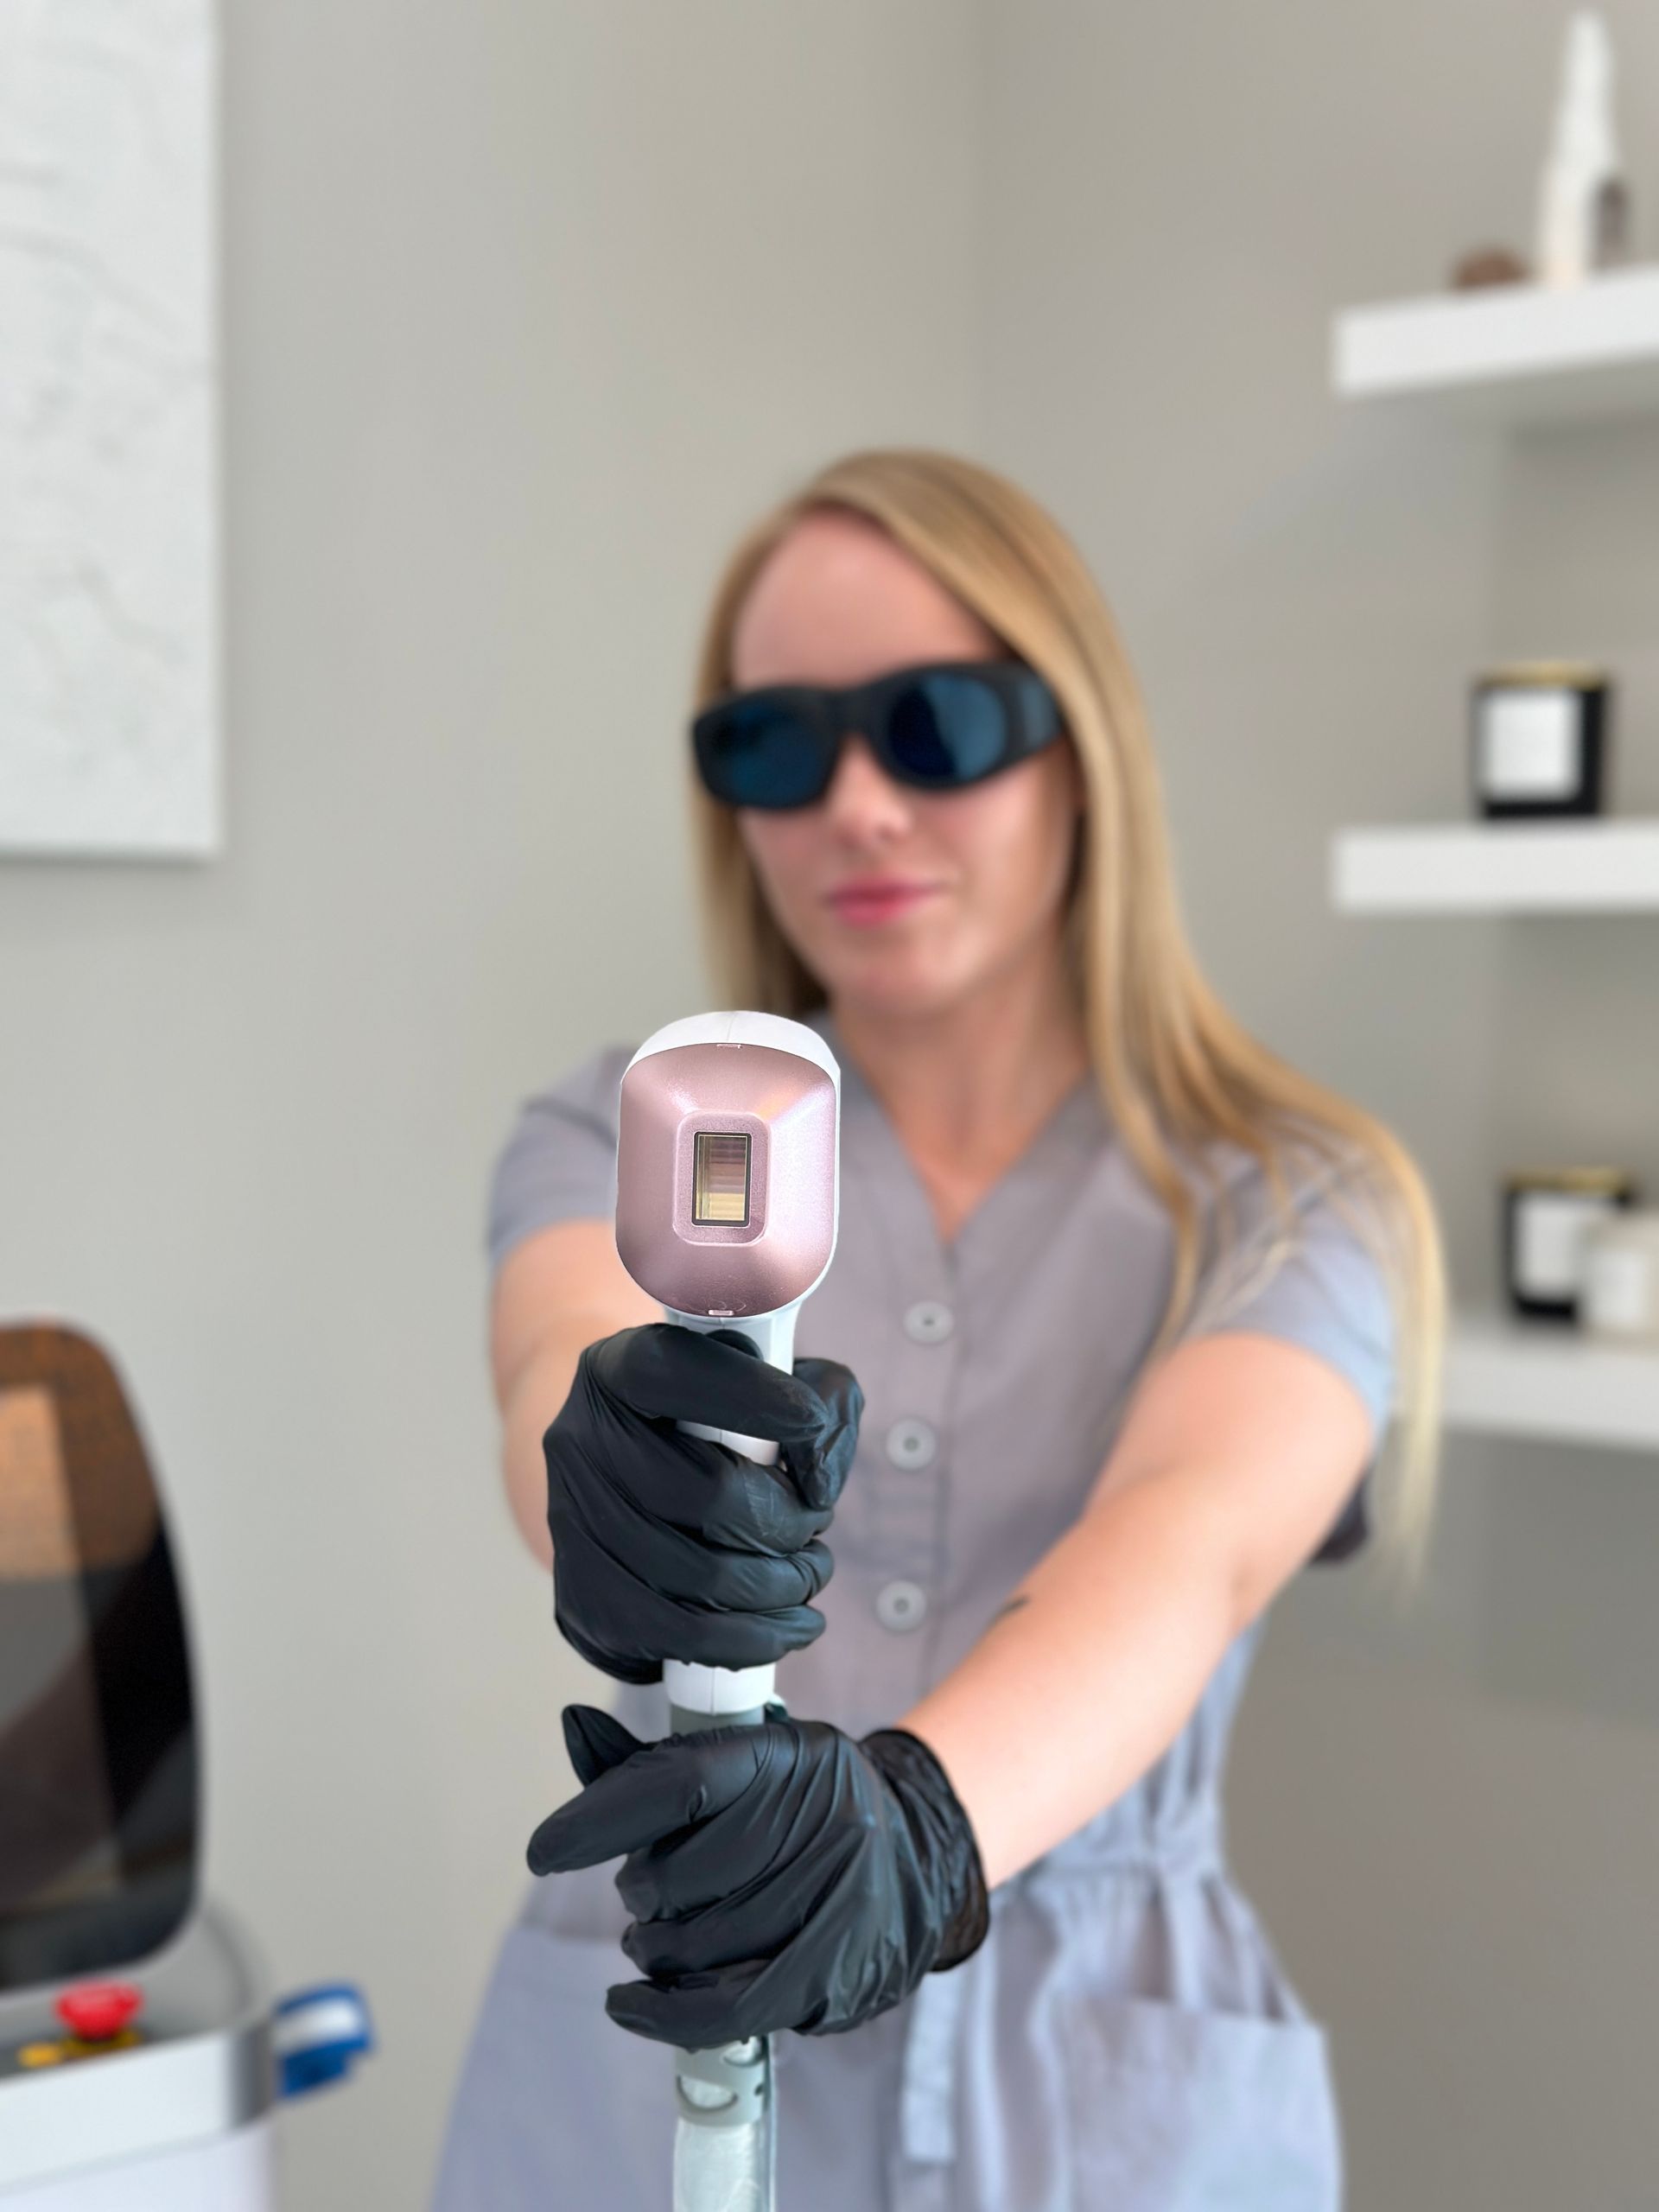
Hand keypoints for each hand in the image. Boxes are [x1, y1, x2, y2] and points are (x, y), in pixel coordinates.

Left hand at [526, 1705, 989, 2047]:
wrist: (914, 1855)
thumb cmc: (802, 1807)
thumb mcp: (743, 1760)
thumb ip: (651, 1759)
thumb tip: (573, 1726)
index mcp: (783, 1755)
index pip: (677, 1783)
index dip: (600, 1819)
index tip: (546, 1852)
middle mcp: (814, 1820)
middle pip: (675, 1877)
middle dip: (642, 1892)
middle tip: (651, 1891)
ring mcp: (829, 1898)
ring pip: (693, 1946)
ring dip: (657, 1950)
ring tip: (667, 1936)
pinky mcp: (831, 1971)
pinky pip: (726, 2009)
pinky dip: (664, 2013)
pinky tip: (631, 2003)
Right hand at [544, 1324, 861, 1684]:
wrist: (619, 1480)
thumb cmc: (711, 1423)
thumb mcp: (770, 1380)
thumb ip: (823, 1399)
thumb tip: (819, 1475)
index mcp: (620, 1370)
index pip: (683, 1374)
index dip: (759, 1400)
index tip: (811, 1425)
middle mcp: (582, 1441)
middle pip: (710, 1493)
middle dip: (789, 1520)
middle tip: (816, 1524)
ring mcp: (574, 1524)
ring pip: (703, 1574)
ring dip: (783, 1584)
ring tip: (810, 1572)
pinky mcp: (583, 1599)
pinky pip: (683, 1635)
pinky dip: (756, 1638)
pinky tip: (792, 1624)